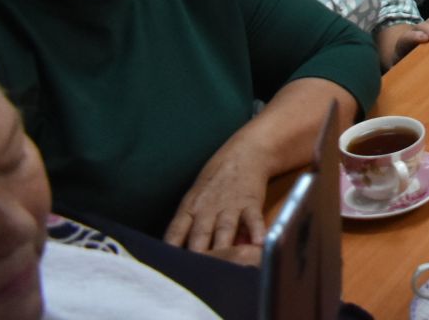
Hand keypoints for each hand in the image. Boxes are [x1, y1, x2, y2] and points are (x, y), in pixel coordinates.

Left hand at [165, 136, 271, 257]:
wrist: (245, 154)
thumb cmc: (215, 182)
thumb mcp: (195, 199)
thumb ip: (190, 226)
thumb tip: (182, 256)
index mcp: (190, 207)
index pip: (176, 232)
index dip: (171, 250)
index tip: (169, 268)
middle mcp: (207, 208)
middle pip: (200, 235)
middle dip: (198, 255)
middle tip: (198, 273)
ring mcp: (230, 205)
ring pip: (224, 229)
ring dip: (224, 247)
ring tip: (225, 264)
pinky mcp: (251, 201)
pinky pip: (253, 218)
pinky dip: (256, 230)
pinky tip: (259, 243)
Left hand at [377, 13, 428, 67]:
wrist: (404, 52)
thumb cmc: (404, 63)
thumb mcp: (398, 67)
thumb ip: (397, 70)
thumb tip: (394, 76)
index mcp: (403, 44)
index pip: (407, 37)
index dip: (415, 36)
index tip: (425, 39)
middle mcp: (414, 33)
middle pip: (420, 26)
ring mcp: (424, 28)